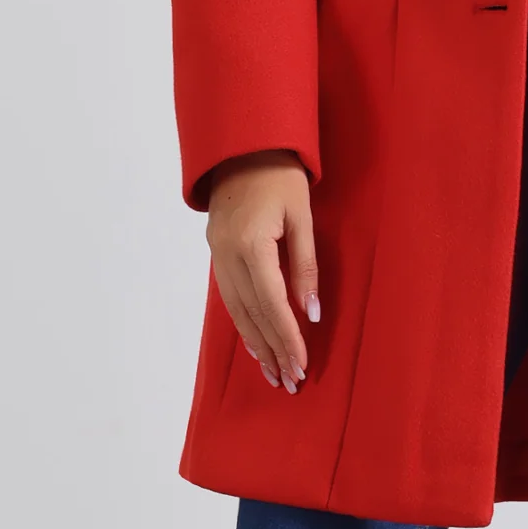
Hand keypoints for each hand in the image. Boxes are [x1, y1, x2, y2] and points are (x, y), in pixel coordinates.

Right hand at [203, 150, 318, 391]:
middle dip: (272, 351)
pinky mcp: (216, 253)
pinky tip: (255, 342)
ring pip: (236, 311)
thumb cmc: (280, 176)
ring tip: (274, 374)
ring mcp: (217, 255)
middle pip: (252, 314)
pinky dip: (243, 323)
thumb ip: (305, 266)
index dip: (287, 338)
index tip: (301, 364)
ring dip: (256, 345)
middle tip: (290, 382)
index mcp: (251, 244)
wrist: (243, 146)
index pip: (272, 303)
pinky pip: (229, 298)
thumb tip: (311, 312)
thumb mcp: (302, 216)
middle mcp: (228, 255)